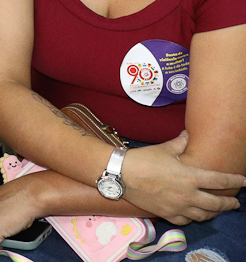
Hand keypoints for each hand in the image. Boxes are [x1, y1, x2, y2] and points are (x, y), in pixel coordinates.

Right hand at [123, 132, 245, 223]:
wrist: (121, 175)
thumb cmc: (143, 159)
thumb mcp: (164, 149)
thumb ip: (181, 143)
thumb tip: (188, 135)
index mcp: (190, 177)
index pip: (220, 181)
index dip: (235, 181)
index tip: (243, 181)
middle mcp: (188, 195)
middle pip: (217, 204)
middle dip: (229, 204)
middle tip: (235, 203)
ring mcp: (178, 207)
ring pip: (204, 215)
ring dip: (213, 213)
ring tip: (216, 210)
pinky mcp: (167, 214)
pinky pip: (187, 220)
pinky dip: (193, 217)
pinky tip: (194, 214)